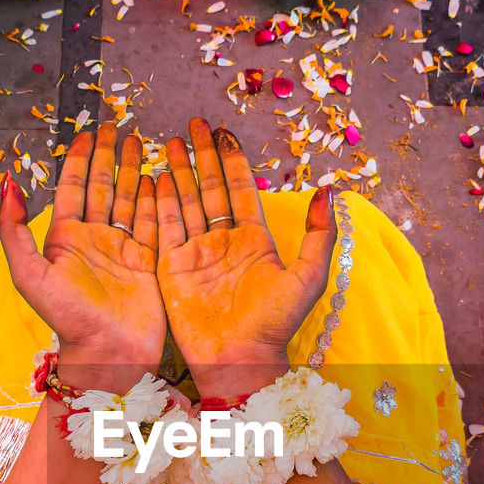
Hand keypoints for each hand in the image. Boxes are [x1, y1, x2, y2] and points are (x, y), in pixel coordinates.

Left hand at [0, 122, 165, 387]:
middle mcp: (94, 239)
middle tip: (120, 125)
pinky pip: (153, 222)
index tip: (89, 131)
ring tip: (143, 142)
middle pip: (103, 186)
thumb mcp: (29, 272)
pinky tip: (161, 177)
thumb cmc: (66, 317)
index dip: (81, 157)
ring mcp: (123, 250)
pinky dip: (156, 198)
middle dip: (110, 155)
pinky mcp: (148, 263)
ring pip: (129, 199)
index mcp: (65, 238)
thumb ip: (14, 227)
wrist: (107, 352)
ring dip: (135, 170)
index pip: (74, 186)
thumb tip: (7, 181)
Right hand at [155, 118, 335, 396]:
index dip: (232, 160)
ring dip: (178, 171)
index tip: (224, 131)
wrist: (239, 359)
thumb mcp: (308, 276)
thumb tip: (329, 190)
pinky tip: (155, 175)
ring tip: (170, 141)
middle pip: (209, 188)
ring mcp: (195, 254)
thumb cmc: (275, 323)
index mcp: (253, 240)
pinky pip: (164, 227)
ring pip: (185, 202)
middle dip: (202, 155)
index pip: (239, 189)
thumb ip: (318, 234)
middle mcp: (222, 242)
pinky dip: (159, 201)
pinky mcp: (171, 269)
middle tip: (193, 124)